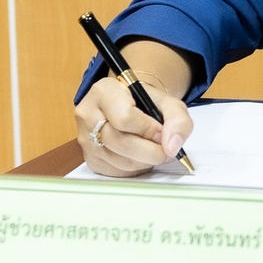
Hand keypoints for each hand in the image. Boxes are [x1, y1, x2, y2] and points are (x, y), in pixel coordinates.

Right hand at [75, 74, 192, 176]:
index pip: (125, 117)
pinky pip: (114, 171)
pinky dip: (134, 169)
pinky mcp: (89, 157)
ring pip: (117, 160)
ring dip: (144, 162)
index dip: (148, 130)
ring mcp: (84, 137)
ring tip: (156, 152)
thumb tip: (172, 147)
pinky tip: (142, 157)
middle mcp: (88, 113)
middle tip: (167, 150)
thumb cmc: (147, 103)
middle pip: (119, 142)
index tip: (163, 133)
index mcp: (105, 91)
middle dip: (150, 151)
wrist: (132, 106)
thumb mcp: (168, 102)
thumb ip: (178, 120)